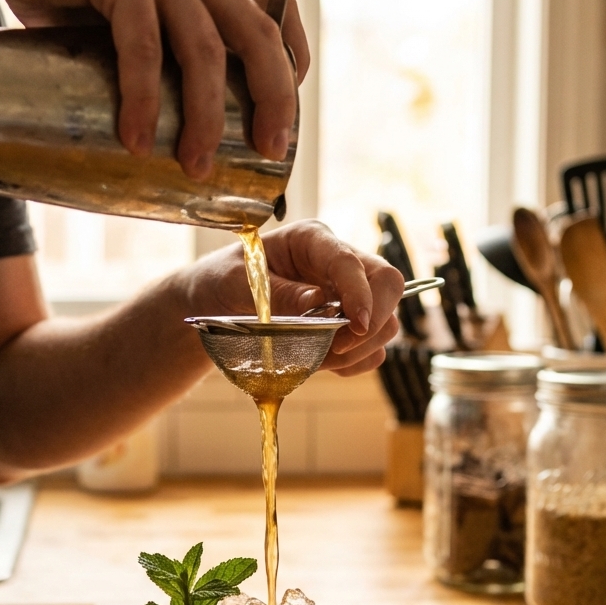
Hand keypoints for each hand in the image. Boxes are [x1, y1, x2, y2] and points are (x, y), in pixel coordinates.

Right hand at [0, 0, 308, 179]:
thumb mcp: (117, 22)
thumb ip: (147, 58)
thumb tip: (159, 140)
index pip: (276, 11)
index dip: (292, 64)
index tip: (283, 116)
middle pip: (259, 36)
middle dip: (273, 99)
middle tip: (269, 152)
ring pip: (205, 51)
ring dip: (205, 117)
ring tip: (193, 166)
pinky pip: (144, 46)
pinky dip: (142, 98)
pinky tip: (136, 138)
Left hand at [184, 220, 403, 375]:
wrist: (217, 301)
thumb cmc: (225, 280)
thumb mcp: (238, 282)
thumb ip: (277, 292)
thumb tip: (316, 304)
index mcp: (312, 240)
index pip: (351, 262)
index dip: (360, 293)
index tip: (355, 326)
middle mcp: (338, 264)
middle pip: (388, 285)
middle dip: (371, 322)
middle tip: (337, 349)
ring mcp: (348, 295)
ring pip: (386, 322)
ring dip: (358, 349)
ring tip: (318, 359)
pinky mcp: (348, 325)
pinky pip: (372, 349)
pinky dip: (355, 364)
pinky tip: (324, 363)